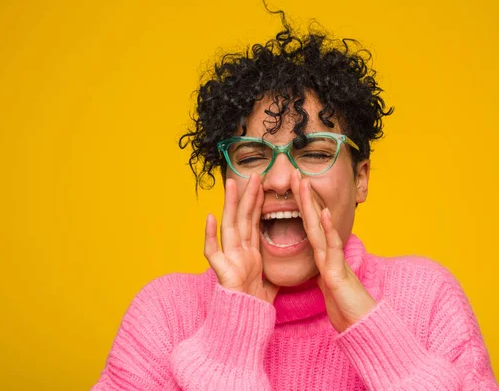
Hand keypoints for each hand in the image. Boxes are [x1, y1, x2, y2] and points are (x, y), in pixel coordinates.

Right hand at [203, 174, 278, 303]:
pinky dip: (210, 235)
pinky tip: (210, 217)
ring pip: (229, 227)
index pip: (254, 222)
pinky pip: (213, 252)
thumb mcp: (271, 281)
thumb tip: (288, 262)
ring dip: (229, 205)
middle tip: (253, 174)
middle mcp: (238, 252)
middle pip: (243, 218)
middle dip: (247, 196)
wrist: (246, 324)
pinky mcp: (221, 271)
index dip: (257, 203)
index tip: (262, 185)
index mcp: (250, 252)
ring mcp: (228, 259)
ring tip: (231, 184)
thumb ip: (274, 268)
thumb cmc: (255, 305)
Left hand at [290, 169, 376, 332]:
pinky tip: (322, 213)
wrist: (362, 327)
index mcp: (322, 256)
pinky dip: (327, 229)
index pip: (308, 226)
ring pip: (319, 228)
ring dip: (311, 204)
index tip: (292, 187)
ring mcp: (333, 261)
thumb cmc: (346, 308)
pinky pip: (331, 248)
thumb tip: (319, 261)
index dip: (300, 207)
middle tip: (295, 173)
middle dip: (303, 197)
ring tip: (304, 183)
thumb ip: (324, 271)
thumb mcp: (328, 286)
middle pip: (312, 220)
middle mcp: (328, 253)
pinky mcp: (337, 273)